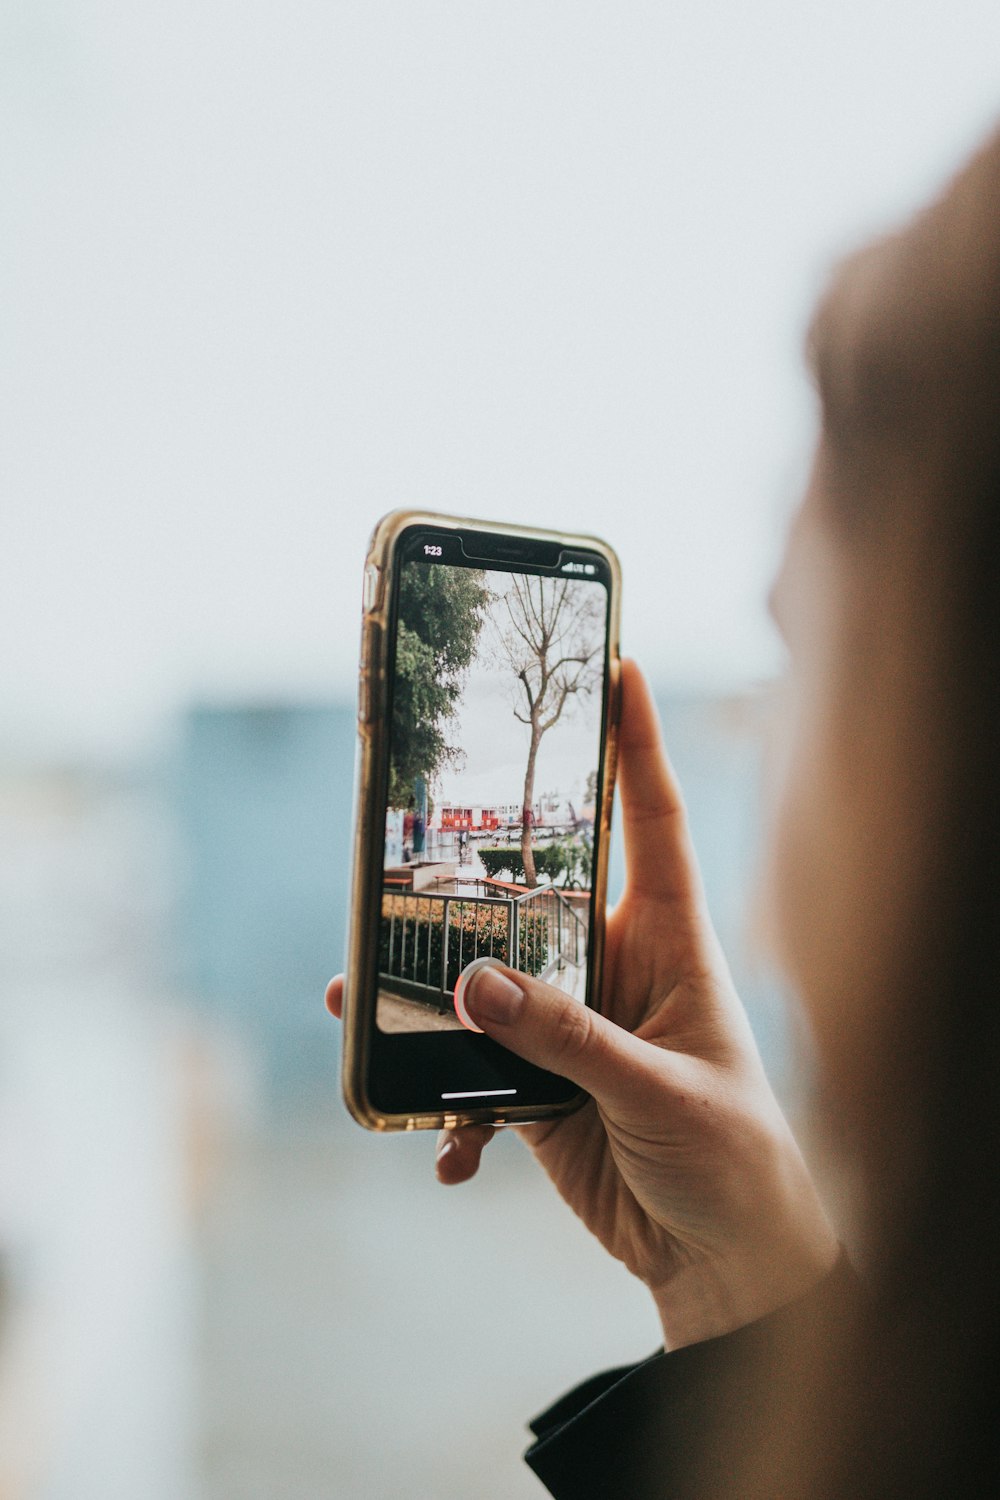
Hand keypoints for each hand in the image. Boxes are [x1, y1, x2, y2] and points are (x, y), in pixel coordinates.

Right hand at [326, 660, 837, 1348]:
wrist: (725, 1264)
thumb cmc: (732, 1160)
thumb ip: (569, 1039)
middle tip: (408, 835)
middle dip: (473, 866)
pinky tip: (446, 1150)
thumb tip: (476, 985)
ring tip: (358, 997)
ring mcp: (574, 1026)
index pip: (655, 821)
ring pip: (485, 981)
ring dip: (426, 994)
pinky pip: (474, 1075)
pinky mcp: (542, 1088)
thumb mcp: (660, 1092)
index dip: (640, 741)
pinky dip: (446, 1107)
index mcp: (672, 942)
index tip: (621, 664)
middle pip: (537, 890)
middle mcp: (617, 967)